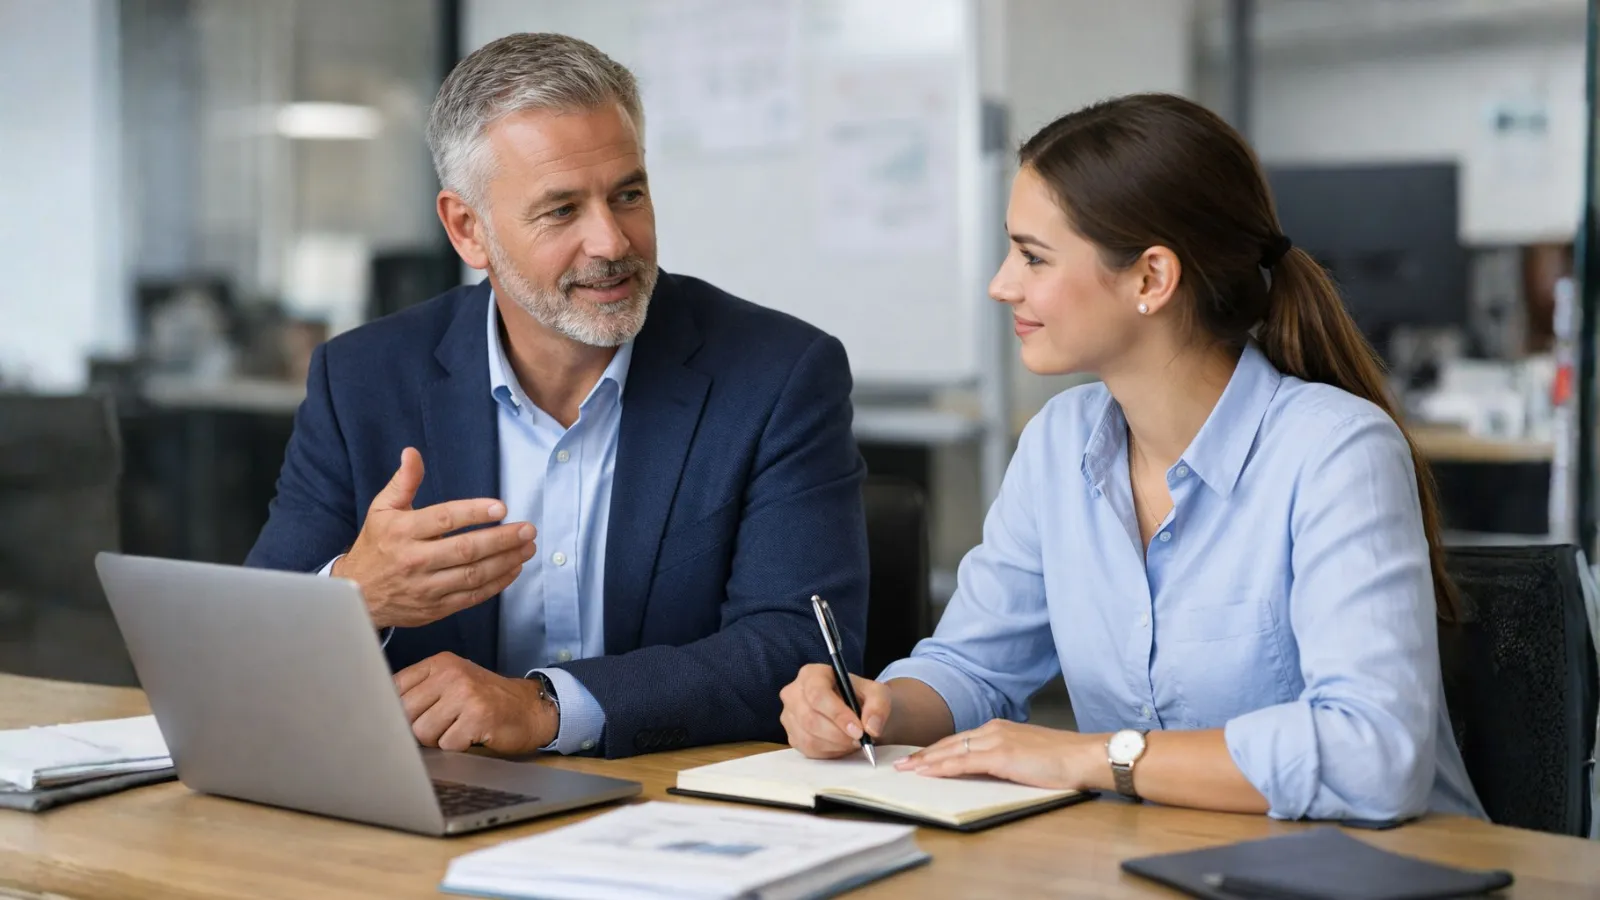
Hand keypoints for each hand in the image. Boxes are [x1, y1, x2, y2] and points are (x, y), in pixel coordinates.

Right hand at [334, 448, 535, 629]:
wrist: (358, 593)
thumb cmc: (376, 545)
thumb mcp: (382, 509)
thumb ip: (403, 482)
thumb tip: (412, 453)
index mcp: (402, 532)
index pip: (444, 519)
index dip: (474, 512)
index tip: (501, 507)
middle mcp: (415, 560)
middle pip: (465, 550)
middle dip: (501, 539)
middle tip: (527, 529)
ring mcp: (426, 587)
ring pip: (473, 575)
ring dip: (505, 561)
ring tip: (527, 547)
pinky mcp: (435, 608)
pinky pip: (472, 597)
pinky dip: (496, 584)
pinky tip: (514, 569)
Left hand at [394, 652, 557, 753]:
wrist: (531, 708)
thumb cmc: (486, 700)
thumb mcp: (453, 683)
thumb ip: (420, 691)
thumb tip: (381, 714)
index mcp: (440, 663)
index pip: (394, 686)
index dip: (393, 710)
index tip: (402, 720)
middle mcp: (451, 674)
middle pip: (405, 712)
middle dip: (417, 729)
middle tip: (439, 728)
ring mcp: (466, 694)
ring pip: (423, 732)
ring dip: (438, 740)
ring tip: (457, 730)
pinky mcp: (478, 717)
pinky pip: (447, 745)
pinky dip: (457, 747)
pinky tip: (472, 736)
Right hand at [778, 663, 891, 758]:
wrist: (855, 712)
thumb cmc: (861, 698)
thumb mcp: (877, 694)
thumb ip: (878, 706)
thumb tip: (871, 728)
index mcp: (811, 674)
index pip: (817, 694)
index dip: (837, 714)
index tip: (858, 730)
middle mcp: (793, 693)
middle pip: (810, 719)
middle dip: (838, 734)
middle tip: (860, 740)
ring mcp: (789, 716)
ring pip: (809, 738)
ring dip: (836, 745)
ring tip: (854, 742)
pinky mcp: (792, 736)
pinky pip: (808, 751)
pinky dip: (830, 752)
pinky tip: (842, 746)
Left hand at [895, 720, 1104, 789]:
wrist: (1086, 756)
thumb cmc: (1065, 761)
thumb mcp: (1029, 756)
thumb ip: (1007, 759)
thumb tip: (990, 771)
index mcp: (1001, 729)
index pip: (960, 739)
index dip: (937, 749)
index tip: (919, 757)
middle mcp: (994, 730)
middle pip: (950, 742)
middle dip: (924, 754)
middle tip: (901, 763)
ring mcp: (996, 741)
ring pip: (951, 750)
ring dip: (925, 761)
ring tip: (905, 769)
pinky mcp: (1001, 756)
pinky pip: (963, 762)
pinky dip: (941, 767)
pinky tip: (926, 772)